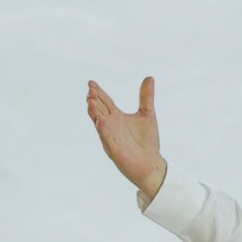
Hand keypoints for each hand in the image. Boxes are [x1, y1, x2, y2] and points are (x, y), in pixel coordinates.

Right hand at [86, 77, 166, 198]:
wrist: (151, 164)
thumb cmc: (147, 142)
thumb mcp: (147, 115)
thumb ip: (146, 97)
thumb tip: (149, 78)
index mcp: (117, 117)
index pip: (104, 102)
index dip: (98, 92)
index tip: (91, 83)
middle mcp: (111, 126)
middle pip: (99, 110)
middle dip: (94, 100)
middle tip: (90, 89)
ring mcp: (110, 137)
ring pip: (99, 123)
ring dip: (95, 113)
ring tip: (91, 101)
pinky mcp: (114, 150)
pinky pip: (106, 138)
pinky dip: (103, 129)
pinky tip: (100, 121)